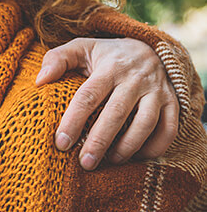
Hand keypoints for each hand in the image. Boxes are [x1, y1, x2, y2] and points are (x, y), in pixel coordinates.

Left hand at [37, 38, 178, 169]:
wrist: (149, 47)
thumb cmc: (106, 54)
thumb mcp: (81, 48)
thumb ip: (57, 59)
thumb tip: (39, 81)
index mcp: (109, 67)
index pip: (88, 96)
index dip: (74, 120)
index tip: (61, 143)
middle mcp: (134, 79)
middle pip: (116, 113)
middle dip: (99, 141)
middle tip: (85, 163)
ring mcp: (156, 91)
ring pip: (145, 123)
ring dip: (128, 146)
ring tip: (110, 162)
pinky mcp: (173, 102)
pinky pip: (169, 128)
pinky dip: (155, 147)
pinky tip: (137, 158)